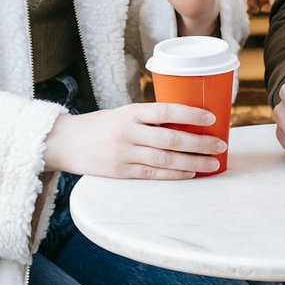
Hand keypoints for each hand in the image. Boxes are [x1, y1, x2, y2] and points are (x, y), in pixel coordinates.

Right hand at [43, 103, 225, 178]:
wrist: (64, 142)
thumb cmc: (100, 126)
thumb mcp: (122, 114)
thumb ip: (148, 118)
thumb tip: (186, 123)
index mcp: (130, 112)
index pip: (165, 111)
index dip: (190, 114)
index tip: (211, 118)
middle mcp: (128, 132)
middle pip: (170, 138)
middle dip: (199, 143)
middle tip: (220, 145)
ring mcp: (124, 154)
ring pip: (165, 159)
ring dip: (192, 162)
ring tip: (213, 162)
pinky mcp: (121, 172)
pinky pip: (153, 174)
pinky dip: (175, 174)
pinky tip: (191, 173)